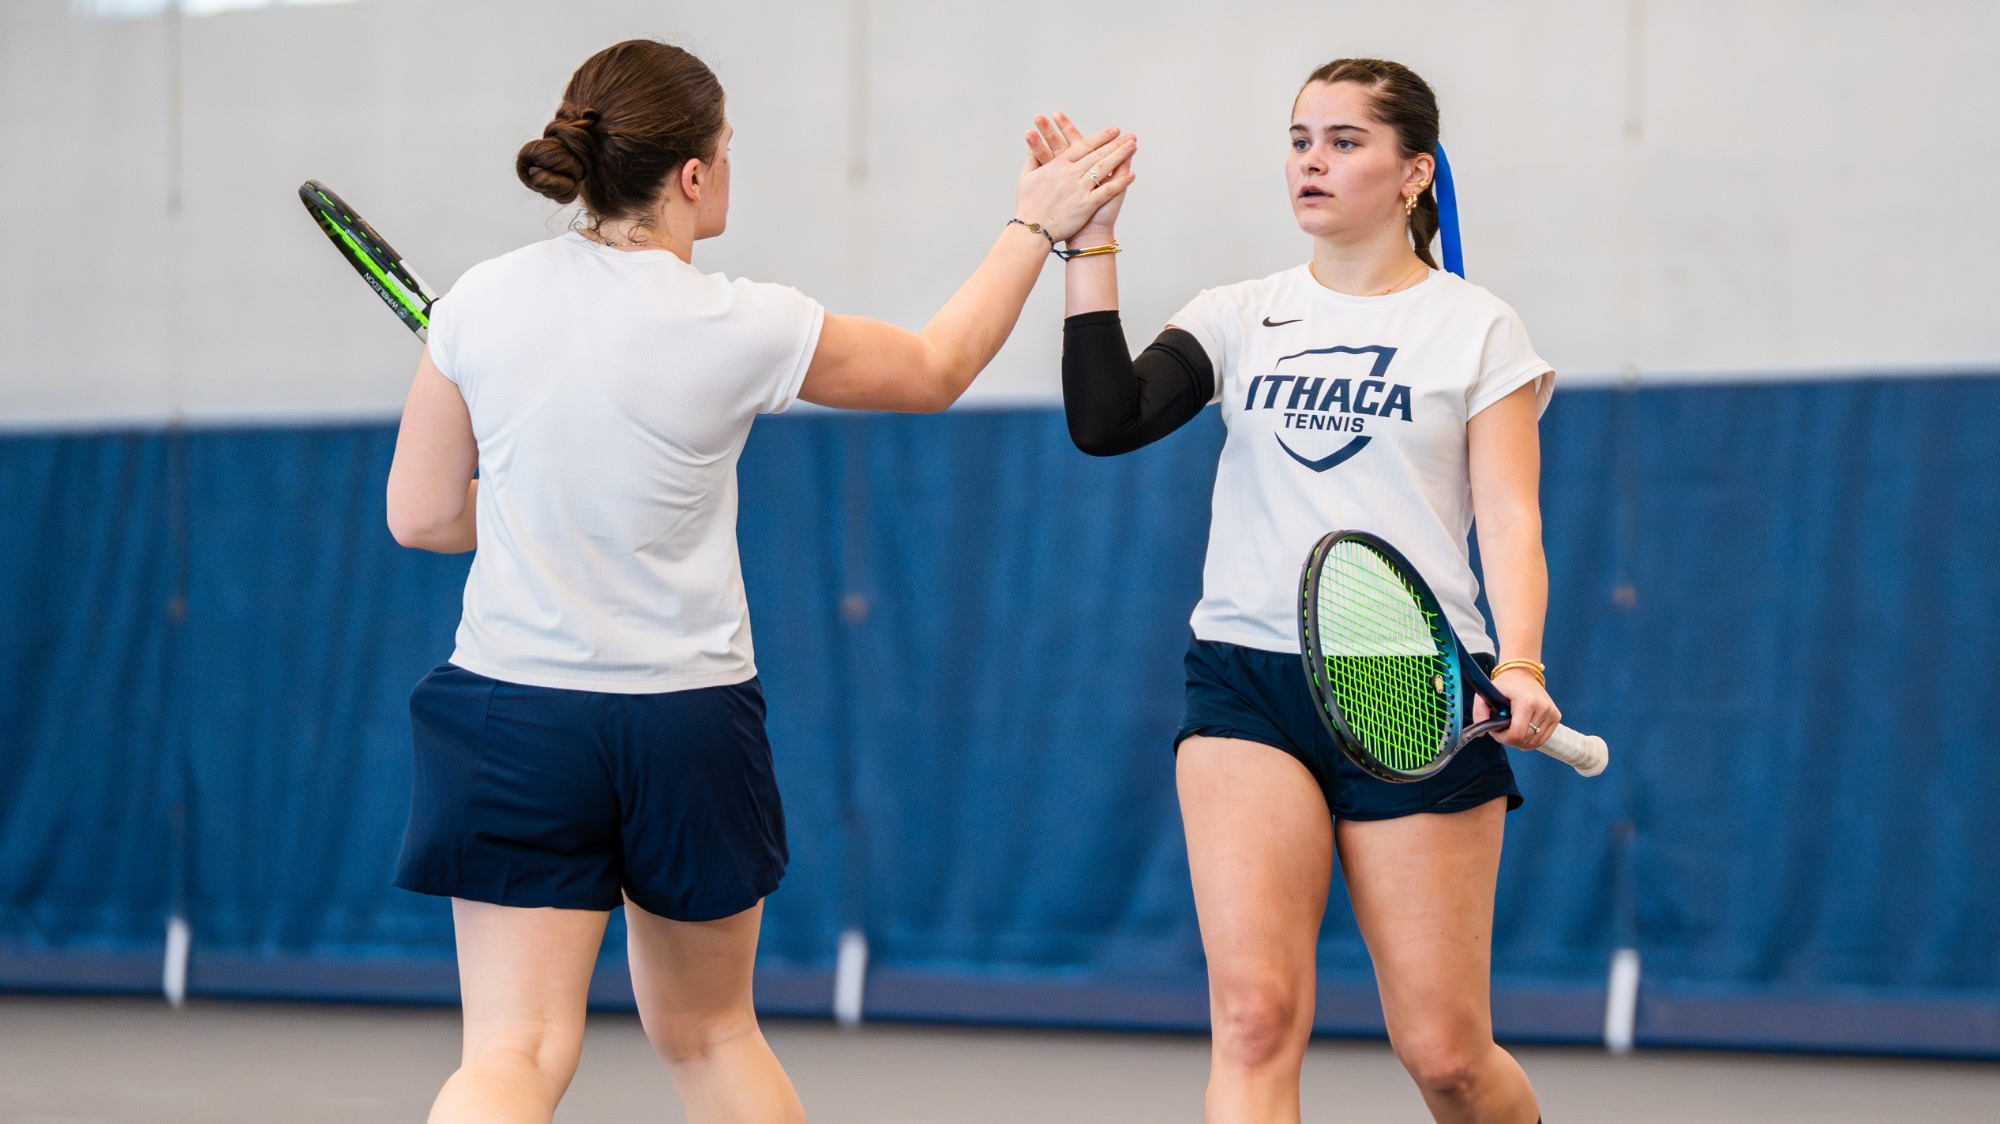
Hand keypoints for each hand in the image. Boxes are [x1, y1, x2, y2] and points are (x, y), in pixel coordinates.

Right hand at [1014, 115, 1135, 244]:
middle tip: (1129, 136)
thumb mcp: (1026, 178)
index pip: (1083, 146)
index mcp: (1058, 165)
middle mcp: (1071, 174)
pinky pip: (1107, 191)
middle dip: (1115, 144)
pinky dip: (1120, 183)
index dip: (1100, 137)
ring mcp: (1080, 189)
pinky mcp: (1086, 204)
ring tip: (1133, 147)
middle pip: (1097, 154)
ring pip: (1104, 168)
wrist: (1032, 230)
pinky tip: (1131, 175)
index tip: (1113, 131)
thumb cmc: (1028, 205)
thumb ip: (1032, 160)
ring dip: (1120, 156)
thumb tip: (1031, 147)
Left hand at [1474, 669, 1561, 750]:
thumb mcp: (1484, 695)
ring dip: (1521, 741)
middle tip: (1502, 730)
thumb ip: (1479, 714)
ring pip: (1535, 741)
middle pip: (1525, 739)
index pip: (1517, 733)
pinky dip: (1532, 739)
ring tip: (1512, 729)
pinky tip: (1523, 732)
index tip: (1496, 731)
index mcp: (1525, 701)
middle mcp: (1542, 707)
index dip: (1503, 738)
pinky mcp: (1556, 716)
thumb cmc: (1504, 686)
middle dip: (1510, 739)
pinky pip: (1543, 738)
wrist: (1522, 674)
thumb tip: (1481, 734)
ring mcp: (1551, 712)